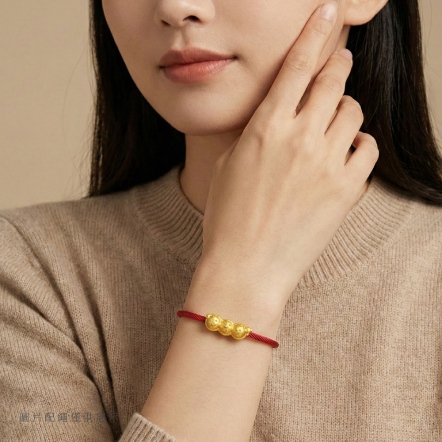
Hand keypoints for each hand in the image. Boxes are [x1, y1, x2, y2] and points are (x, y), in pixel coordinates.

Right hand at [190, 2, 378, 318]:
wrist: (246, 267)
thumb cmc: (228, 218)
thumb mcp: (229, 165)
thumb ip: (256, 132)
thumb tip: (279, 116)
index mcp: (265, 127)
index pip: (297, 64)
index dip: (315, 31)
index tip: (329, 10)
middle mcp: (299, 137)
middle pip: (334, 78)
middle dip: (337, 64)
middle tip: (336, 64)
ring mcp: (327, 163)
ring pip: (352, 111)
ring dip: (343, 109)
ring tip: (331, 124)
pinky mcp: (347, 190)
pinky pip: (367, 148)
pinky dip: (357, 144)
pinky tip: (343, 154)